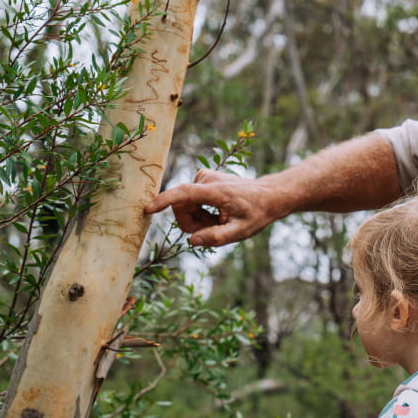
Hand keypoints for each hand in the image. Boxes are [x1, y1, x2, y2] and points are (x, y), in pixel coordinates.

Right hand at [144, 169, 282, 246]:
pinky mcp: (203, 179)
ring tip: (220, 220)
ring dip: (198, 219)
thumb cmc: (256, 214)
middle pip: (181, 206)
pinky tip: (218, 213)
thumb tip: (192, 240)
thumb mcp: (241, 232)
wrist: (268, 195)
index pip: (184, 194)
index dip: (164, 201)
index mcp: (216, 191)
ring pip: (185, 205)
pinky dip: (200, 212)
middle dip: (192, 223)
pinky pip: (190, 200)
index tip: (148, 209)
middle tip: (214, 229)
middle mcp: (207, 180)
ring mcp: (204, 177)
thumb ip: (216, 237)